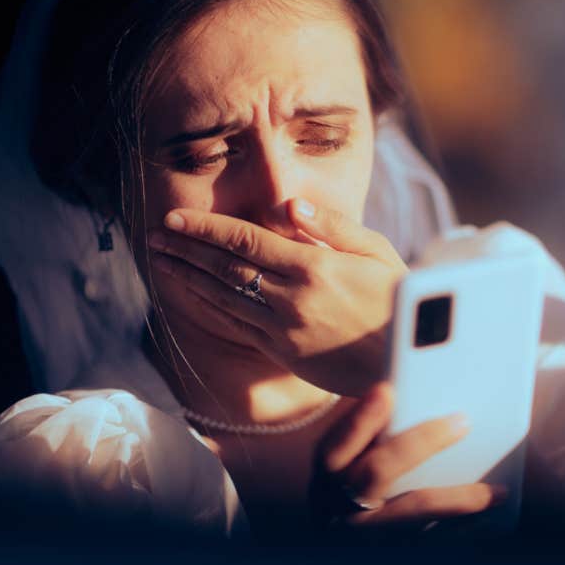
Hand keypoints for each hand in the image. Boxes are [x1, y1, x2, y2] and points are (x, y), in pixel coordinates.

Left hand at [147, 198, 407, 395]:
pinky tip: (192, 295)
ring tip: (161, 261)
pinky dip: (210, 307)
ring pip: (224, 298)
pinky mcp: (283, 353)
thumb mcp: (377, 250)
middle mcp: (292, 298)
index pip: (246, 241)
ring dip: (188, 278)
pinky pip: (237, 326)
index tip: (176, 217)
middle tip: (156, 235)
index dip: (207, 228)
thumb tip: (288, 205)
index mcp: (314, 266)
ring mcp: (284, 330)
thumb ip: (332, 226)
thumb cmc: (398, 297)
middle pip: (226, 268)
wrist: (409, 359)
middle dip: (187, 249)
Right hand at [309, 383, 507, 539]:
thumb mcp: (345, 447)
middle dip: (420, 443)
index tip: (387, 391)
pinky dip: (459, 527)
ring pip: (413, 514)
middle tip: (462, 422)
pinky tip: (489, 517)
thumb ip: (368, 426)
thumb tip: (404, 394)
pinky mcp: (392, 548)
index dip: (361, 419)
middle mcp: (340, 504)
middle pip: (379, 473)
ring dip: (457, 500)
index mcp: (327, 470)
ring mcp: (367, 532)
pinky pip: (428, 539)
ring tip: (497, 491)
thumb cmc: (349, 469)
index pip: (337, 445)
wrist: (336, 524)